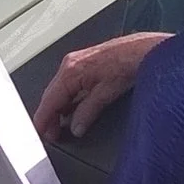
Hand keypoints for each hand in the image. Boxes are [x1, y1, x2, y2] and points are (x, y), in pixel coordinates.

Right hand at [32, 32, 171, 139]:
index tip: (41, 133)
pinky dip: (66, 98)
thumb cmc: (127, 63)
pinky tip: (72, 109)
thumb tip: (76, 127)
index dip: (43, 120)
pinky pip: (67, 84)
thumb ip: (87, 113)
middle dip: (49, 116)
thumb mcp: (106, 95)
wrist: (142, 49)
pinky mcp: (83, 63)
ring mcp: (75, 62)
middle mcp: (69, 64)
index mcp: (70, 72)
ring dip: (58, 108)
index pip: (49, 101)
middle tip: (52, 135)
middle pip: (50, 96)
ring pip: (58, 90)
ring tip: (61, 126)